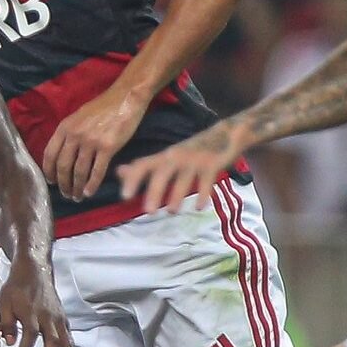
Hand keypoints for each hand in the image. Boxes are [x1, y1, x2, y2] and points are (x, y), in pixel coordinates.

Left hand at [0, 252, 76, 346]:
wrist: (34, 270)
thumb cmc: (16, 287)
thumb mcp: (3, 303)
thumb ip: (5, 324)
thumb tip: (8, 342)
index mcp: (31, 313)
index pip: (29, 335)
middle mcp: (47, 316)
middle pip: (51, 340)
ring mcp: (57, 316)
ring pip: (65, 340)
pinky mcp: (62, 316)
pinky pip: (69, 334)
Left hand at [43, 88, 146, 199]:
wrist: (125, 98)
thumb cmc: (103, 107)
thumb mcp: (79, 117)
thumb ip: (70, 133)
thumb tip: (63, 154)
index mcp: (65, 127)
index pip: (50, 154)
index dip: (49, 171)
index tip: (51, 182)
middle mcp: (75, 135)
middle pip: (63, 166)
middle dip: (63, 184)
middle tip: (66, 194)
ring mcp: (91, 142)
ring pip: (79, 171)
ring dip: (77, 187)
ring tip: (77, 196)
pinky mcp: (108, 147)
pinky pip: (97, 171)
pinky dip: (92, 184)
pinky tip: (89, 192)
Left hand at [116, 123, 246, 213]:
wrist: (227, 134)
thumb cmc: (192, 151)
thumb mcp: (167, 157)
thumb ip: (144, 166)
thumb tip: (118, 172)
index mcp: (164, 158)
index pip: (143, 165)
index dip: (133, 180)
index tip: (124, 197)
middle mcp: (177, 157)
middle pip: (162, 173)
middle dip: (155, 192)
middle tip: (149, 212)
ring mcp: (195, 160)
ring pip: (184, 178)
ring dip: (177, 194)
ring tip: (172, 211)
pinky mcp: (212, 164)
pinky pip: (206, 180)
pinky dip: (203, 194)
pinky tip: (199, 207)